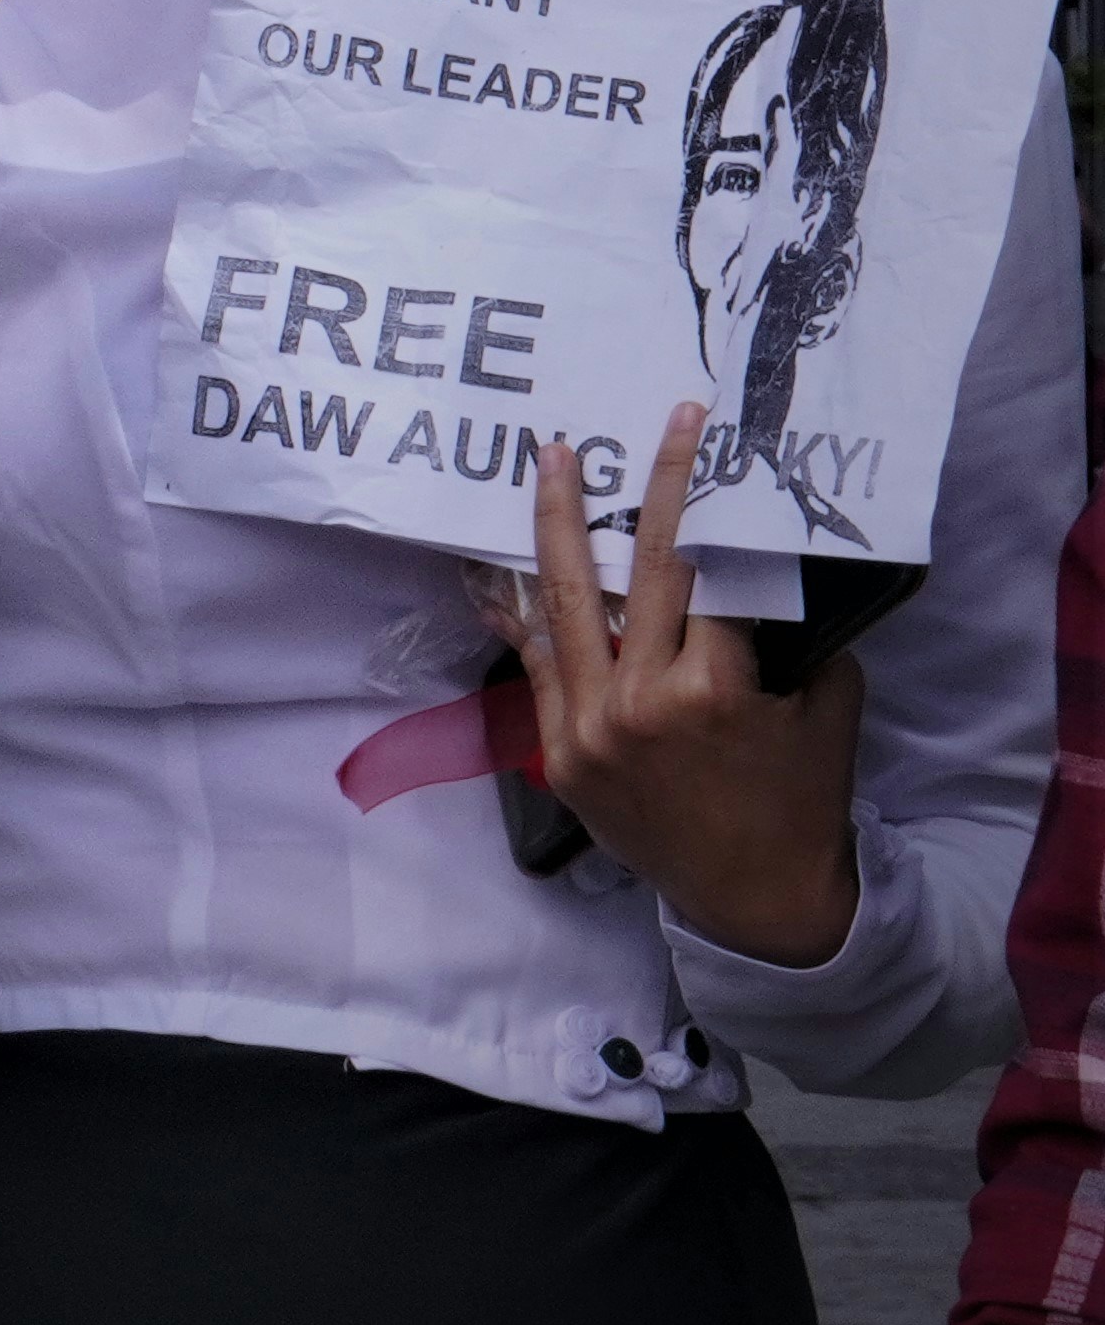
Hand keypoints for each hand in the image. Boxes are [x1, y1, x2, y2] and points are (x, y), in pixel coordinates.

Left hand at [526, 405, 863, 967]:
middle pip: (642, 570)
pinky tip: (500, 567)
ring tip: (549, 463)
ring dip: (556, 526)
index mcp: (714, 690)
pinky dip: (522, 614)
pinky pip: (536, 665)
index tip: (705, 436)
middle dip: (652, 487)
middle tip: (656, 425)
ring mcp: (588, 728)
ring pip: (566, 606)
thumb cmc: (802, 801)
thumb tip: (762, 568)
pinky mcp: (558, 752)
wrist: (758, 899)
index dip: (711, 498)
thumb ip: (790, 639)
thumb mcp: (822, 710)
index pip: (710, 570)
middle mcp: (640, 702)